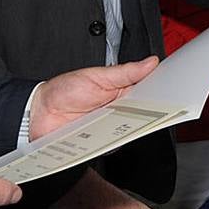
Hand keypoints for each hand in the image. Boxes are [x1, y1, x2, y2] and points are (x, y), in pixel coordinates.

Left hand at [29, 56, 158, 139]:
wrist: (38, 113)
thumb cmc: (63, 91)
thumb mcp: (96, 76)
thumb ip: (125, 72)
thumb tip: (151, 62)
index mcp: (121, 92)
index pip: (148, 94)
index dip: (160, 93)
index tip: (170, 90)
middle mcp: (119, 112)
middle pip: (144, 115)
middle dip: (150, 112)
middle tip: (152, 107)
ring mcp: (110, 129)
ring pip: (130, 132)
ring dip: (131, 128)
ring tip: (125, 120)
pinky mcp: (100, 145)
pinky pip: (113, 146)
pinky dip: (113, 142)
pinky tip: (109, 135)